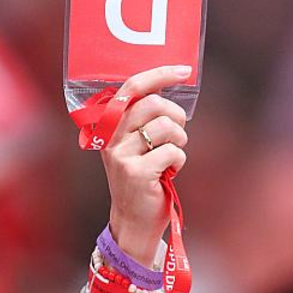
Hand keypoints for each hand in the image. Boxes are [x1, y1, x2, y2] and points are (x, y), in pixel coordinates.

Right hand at [101, 66, 192, 264]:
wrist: (133, 222)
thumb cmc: (142, 179)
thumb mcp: (135, 145)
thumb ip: (143, 119)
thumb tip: (166, 88)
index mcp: (108, 125)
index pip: (132, 87)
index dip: (159, 74)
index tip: (184, 70)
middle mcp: (110, 138)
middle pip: (154, 104)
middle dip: (176, 116)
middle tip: (178, 133)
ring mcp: (121, 155)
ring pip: (167, 127)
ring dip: (180, 141)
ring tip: (171, 156)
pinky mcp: (137, 173)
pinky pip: (174, 152)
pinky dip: (180, 161)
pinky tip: (170, 172)